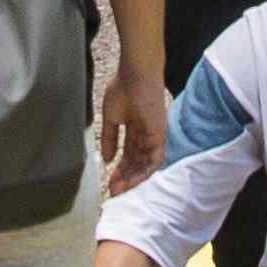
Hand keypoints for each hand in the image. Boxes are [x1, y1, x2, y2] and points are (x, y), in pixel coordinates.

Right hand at [99, 63, 168, 192]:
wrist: (136, 75)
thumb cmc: (122, 89)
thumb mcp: (111, 118)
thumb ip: (109, 139)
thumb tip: (106, 159)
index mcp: (134, 129)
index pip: (127, 156)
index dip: (118, 170)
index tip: (108, 182)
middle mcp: (145, 136)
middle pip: (135, 163)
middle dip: (124, 178)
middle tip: (113, 191)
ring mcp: (153, 136)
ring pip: (145, 164)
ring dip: (133, 178)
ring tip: (120, 189)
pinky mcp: (160, 135)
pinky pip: (155, 159)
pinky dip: (145, 172)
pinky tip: (132, 181)